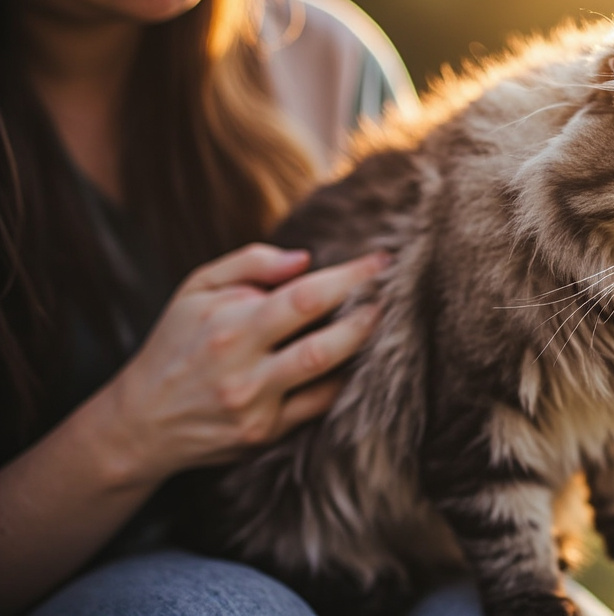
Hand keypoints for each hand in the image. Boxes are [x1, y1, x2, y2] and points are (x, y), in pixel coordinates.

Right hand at [97, 243, 387, 487]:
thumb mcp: (196, 289)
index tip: (382, 260)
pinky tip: (356, 359)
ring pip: (329, 378)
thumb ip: (250, 263)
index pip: (306, 296)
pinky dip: (343, 380)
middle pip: (326, 344)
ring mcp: (258, 408)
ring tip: (381, 323)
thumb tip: (306, 259)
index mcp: (230, 327)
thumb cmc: (176, 343)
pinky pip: (320, 405)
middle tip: (392, 295)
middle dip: (368, 316)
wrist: (140, 422)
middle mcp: (244, 372)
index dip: (351, 277)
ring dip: (363, 349)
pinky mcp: (266, 435)